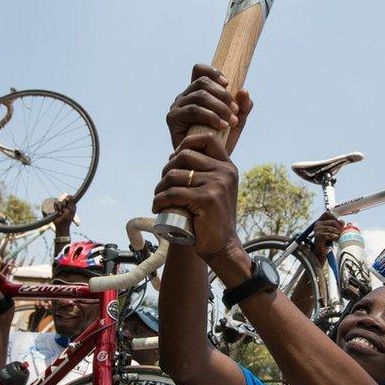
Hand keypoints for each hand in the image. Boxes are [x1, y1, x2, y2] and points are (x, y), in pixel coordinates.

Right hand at [52, 193, 76, 228]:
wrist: (61, 225)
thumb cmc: (67, 218)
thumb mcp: (71, 210)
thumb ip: (71, 203)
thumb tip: (70, 196)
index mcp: (72, 205)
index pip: (70, 198)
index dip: (69, 197)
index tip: (67, 198)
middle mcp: (66, 205)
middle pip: (64, 199)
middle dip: (64, 204)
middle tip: (65, 210)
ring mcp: (61, 207)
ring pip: (59, 201)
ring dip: (60, 207)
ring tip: (60, 212)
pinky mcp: (56, 208)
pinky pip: (55, 204)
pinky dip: (56, 208)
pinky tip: (57, 212)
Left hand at [152, 132, 240, 261]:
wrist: (222, 246)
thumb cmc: (212, 219)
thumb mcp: (216, 189)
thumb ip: (207, 172)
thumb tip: (179, 154)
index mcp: (227, 167)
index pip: (208, 138)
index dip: (187, 142)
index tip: (174, 158)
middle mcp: (224, 172)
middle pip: (185, 154)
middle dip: (166, 168)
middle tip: (162, 186)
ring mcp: (217, 184)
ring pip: (175, 175)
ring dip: (160, 187)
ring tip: (158, 199)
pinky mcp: (206, 199)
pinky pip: (174, 193)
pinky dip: (160, 200)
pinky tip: (157, 207)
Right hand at [167, 64, 253, 154]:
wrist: (207, 165)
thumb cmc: (221, 142)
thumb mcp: (236, 122)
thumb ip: (243, 107)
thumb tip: (244, 91)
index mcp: (196, 92)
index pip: (198, 71)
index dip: (212, 72)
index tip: (228, 83)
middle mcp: (184, 97)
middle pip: (201, 82)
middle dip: (222, 95)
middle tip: (236, 110)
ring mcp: (177, 107)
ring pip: (199, 96)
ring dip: (219, 106)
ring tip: (231, 120)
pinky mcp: (173, 119)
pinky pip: (192, 110)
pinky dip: (210, 116)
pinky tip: (222, 125)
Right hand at [313, 213, 343, 261]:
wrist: (321, 252)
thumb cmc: (328, 241)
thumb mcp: (333, 231)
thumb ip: (338, 225)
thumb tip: (344, 222)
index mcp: (320, 221)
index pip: (327, 214)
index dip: (334, 217)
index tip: (339, 224)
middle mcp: (318, 224)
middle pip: (333, 221)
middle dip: (339, 227)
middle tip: (341, 233)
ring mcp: (317, 230)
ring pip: (332, 229)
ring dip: (338, 233)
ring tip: (339, 237)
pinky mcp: (319, 236)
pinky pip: (330, 235)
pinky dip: (335, 237)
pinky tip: (336, 240)